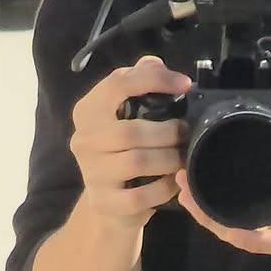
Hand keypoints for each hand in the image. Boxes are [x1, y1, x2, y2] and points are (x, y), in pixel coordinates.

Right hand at [70, 55, 191, 229]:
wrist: (107, 208)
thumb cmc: (120, 156)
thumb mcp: (124, 119)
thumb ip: (137, 87)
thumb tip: (155, 62)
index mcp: (87, 111)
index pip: (118, 83)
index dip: (154, 80)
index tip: (185, 84)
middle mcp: (84, 139)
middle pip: (132, 130)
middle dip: (168, 133)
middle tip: (186, 136)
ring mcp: (92, 173)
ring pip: (138, 162)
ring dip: (169, 160)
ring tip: (182, 159)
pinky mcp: (106, 203)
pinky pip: (143, 195)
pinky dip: (165, 189)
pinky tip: (174, 184)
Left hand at [176, 132, 270, 256]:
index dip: (253, 238)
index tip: (228, 227)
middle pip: (250, 239)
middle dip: (215, 222)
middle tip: (185, 191)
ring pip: (242, 234)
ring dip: (210, 218)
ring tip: (183, 189)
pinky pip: (245, 225)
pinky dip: (220, 213)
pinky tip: (200, 194)